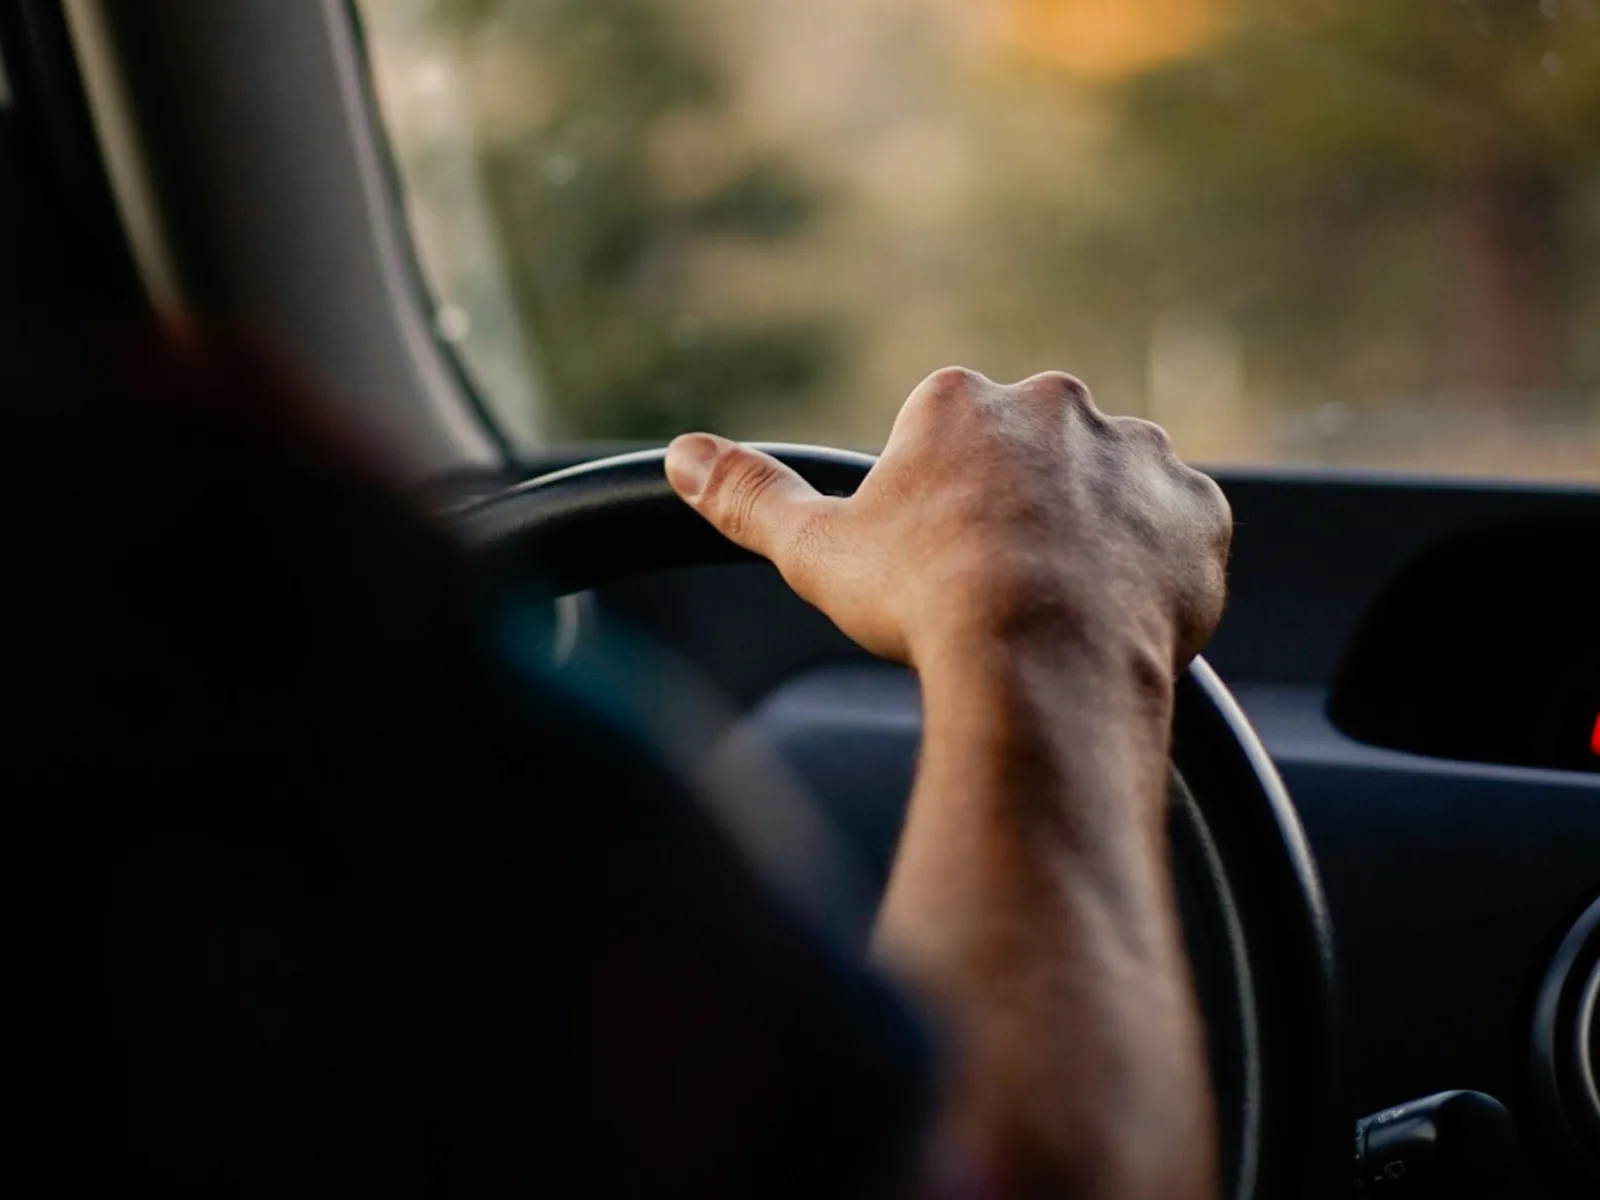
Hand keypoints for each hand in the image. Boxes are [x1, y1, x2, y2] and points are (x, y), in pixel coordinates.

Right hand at [664, 367, 1231, 675]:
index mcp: (964, 400)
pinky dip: (1156, 568)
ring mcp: (1139, 454)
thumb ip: (748, 494)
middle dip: (1021, 512)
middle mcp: (1059, 405)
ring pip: (1111, 490)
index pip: (948, 435)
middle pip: (1033, 457)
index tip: (939, 562)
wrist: (1042, 663)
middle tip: (1001, 591)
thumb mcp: (816, 550)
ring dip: (1092, 535)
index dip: (940, 506)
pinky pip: (1179, 531)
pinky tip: (1119, 617)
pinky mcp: (1199, 511)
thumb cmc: (923, 601)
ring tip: (1060, 613)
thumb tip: (680, 455)